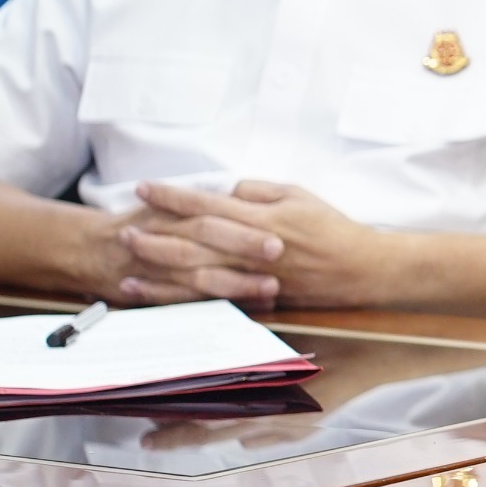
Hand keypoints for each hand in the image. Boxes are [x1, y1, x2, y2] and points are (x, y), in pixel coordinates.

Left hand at [128, 179, 405, 309]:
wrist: (361, 270)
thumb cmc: (333, 229)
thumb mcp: (299, 195)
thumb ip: (259, 190)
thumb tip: (226, 191)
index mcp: (261, 219)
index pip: (207, 204)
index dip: (173, 196)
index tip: (144, 187)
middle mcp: (252, 250)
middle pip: (194, 241)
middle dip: (156, 234)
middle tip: (124, 229)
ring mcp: (252, 277)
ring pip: (196, 274)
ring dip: (160, 269)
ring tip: (129, 263)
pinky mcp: (256, 298)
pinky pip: (210, 298)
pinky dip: (180, 297)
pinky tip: (156, 295)